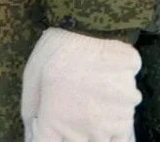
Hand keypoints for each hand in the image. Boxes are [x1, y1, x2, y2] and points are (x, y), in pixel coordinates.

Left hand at [20, 26, 140, 141]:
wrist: (93, 29)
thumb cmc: (57, 50)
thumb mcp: (31, 77)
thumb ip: (31, 113)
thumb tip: (31, 137)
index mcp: (54, 123)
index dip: (45, 141)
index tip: (48, 132)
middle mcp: (82, 131)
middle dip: (72, 137)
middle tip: (70, 117)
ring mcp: (107, 125)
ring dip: (95, 136)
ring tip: (88, 112)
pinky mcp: (128, 116)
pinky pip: (126, 138)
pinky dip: (117, 134)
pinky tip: (108, 121)